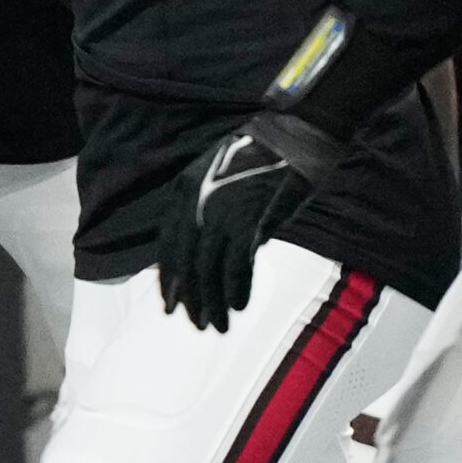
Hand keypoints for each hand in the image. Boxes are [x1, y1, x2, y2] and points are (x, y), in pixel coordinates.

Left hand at [155, 119, 322, 333]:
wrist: (294, 137)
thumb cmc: (259, 158)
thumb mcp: (216, 179)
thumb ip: (206, 212)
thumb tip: (204, 255)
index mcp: (182, 190)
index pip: (167, 246)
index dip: (168, 279)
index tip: (171, 304)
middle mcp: (195, 203)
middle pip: (186, 263)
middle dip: (190, 298)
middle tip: (196, 323)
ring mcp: (221, 212)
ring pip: (208, 271)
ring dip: (213, 303)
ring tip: (218, 325)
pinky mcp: (249, 221)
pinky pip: (237, 266)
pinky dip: (236, 290)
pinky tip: (239, 306)